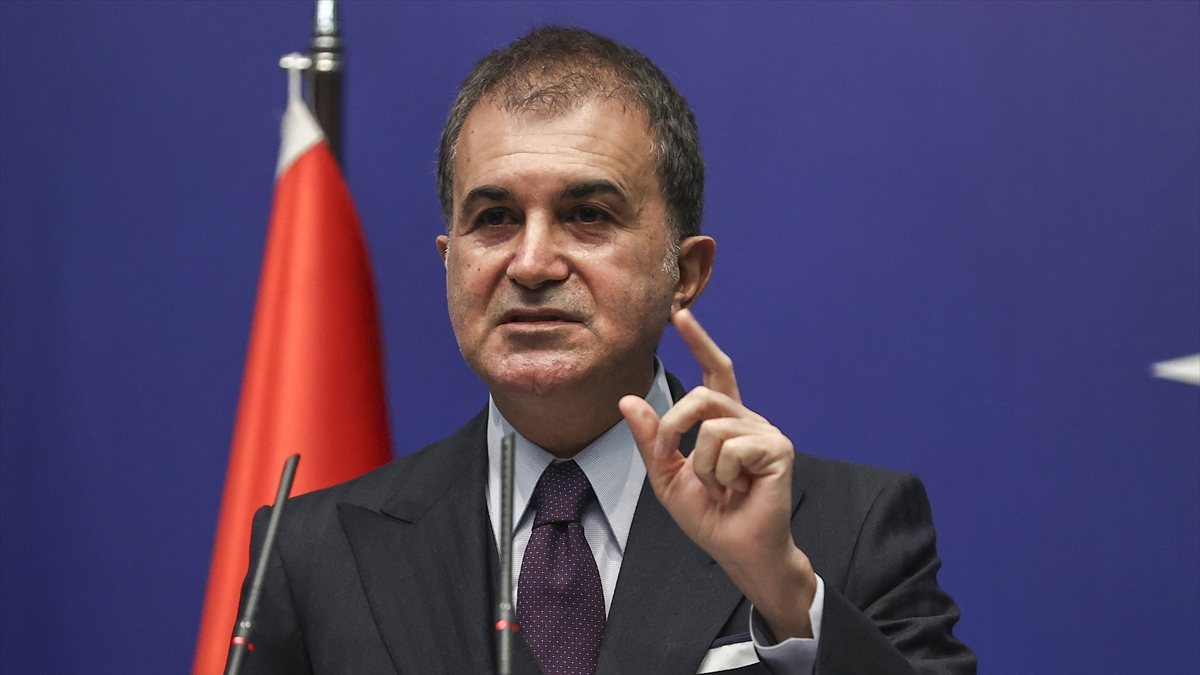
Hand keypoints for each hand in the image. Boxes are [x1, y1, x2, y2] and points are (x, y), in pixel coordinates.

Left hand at [618, 309, 816, 638]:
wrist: (737, 549)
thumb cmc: (709, 516)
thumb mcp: (666, 475)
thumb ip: (651, 439)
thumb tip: (627, 400)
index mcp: (725, 422)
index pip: (714, 372)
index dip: (699, 342)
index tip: (681, 315)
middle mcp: (748, 420)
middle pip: (699, 397)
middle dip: (674, 429)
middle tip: (681, 464)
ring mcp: (766, 432)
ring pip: (710, 427)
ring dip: (703, 467)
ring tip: (722, 488)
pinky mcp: (777, 448)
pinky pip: (730, 447)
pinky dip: (723, 476)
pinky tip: (739, 491)